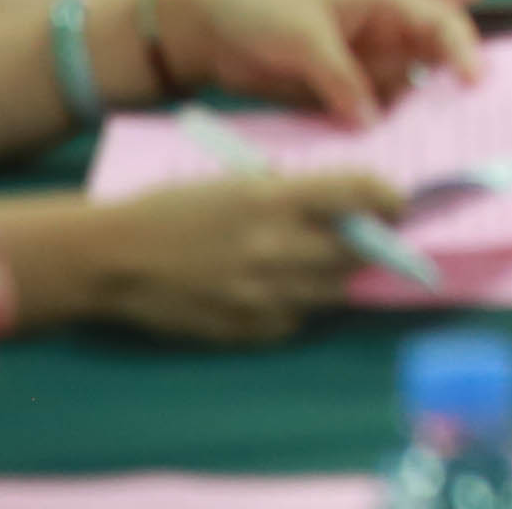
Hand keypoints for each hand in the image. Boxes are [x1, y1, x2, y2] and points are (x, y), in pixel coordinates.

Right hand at [67, 175, 407, 347]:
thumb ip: (290, 193)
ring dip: (338, 276)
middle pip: (358, 251)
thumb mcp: (234, 181)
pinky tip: (280, 289)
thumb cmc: (171, 208)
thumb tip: (343, 204)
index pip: (360, 195)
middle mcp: (275, 248)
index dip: (390, 198)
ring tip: (324, 262)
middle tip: (376, 235)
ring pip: (333, 291)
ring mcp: (262, 295)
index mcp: (272, 199)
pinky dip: (299, 304)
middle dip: (374, 242)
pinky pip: (296, 319)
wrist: (112, 258)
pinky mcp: (246, 329)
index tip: (399, 202)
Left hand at [150, 0, 478, 125]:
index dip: (464, 50)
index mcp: (385, 3)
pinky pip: (372, 119)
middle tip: (462, 134)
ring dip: (415, 124)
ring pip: (407, 99)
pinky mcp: (343, 98)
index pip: (442, 23)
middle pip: (434, 67)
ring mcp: (366, 69)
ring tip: (425, 157)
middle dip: (450, 97)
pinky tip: (384, 160)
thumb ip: (340, 76)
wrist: (203, 29)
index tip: (474, 84)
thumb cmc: (257, 8)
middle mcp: (386, 37)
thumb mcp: (302, 36)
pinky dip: (380, 138)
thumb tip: (372, 121)